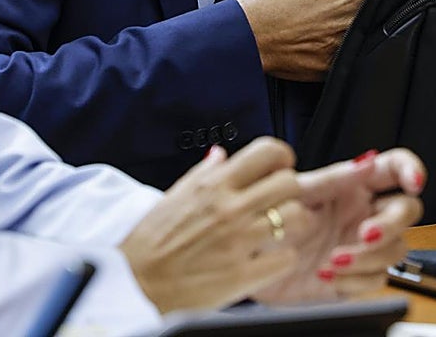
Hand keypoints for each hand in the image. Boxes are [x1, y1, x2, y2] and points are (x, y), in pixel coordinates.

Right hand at [120, 138, 308, 312]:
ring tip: (281, 229)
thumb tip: (220, 155)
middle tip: (281, 201)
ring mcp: (239, 241)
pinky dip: (283, 258)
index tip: (279, 167)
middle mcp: (229, 207)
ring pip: (298, 217)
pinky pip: (287, 258)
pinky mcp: (244, 274)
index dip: (281, 158)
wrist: (136, 283)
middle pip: (290, 182)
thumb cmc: (151, 242)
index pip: (268, 152)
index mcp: (213, 185)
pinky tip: (270, 257)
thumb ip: (203, 173)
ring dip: (295, 222)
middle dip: (290, 190)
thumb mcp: (174, 195)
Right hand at [237, 0, 370, 81]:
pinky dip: (327, 48)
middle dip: (344, 5)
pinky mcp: (327, 69)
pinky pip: (336, 55)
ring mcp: (339, 50)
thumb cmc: (269, 4)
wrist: (247, 38)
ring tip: (310, 23)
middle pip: (360, 12)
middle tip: (317, 4)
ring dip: (337, 27)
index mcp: (347, 0)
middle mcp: (348, 27)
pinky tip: (307, 41)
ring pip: (349, 34)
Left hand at [252, 149, 424, 303]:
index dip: (411, 169)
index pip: (394, 168)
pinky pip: (378, 279)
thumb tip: (367, 160)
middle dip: (391, 223)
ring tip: (333, 258)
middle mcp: (364, 212)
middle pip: (407, 210)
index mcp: (352, 185)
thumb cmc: (269, 219)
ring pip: (396, 248)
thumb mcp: (297, 193)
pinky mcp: (358, 275)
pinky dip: (356, 278)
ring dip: (369, 255)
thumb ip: (333, 178)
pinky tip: (329, 274)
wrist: (249, 261)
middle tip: (364, 233)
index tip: (413, 181)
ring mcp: (364, 245)